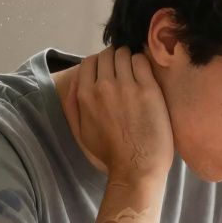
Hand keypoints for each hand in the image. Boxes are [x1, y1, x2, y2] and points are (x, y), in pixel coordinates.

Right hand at [62, 46, 173, 183]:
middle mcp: (103, 86)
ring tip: (136, 72)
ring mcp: (126, 86)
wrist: (137, 168)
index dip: (100, 63)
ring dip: (129, 59)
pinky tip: (146, 76)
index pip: (89, 62)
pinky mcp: (148, 89)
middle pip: (107, 54)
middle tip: (125, 70)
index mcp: (85, 95)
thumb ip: (73, 106)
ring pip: (124, 54)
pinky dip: (142, 63)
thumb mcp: (81, 132)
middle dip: (115, 59)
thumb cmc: (109, 154)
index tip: (109, 71)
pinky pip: (141, 61)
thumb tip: (73, 83)